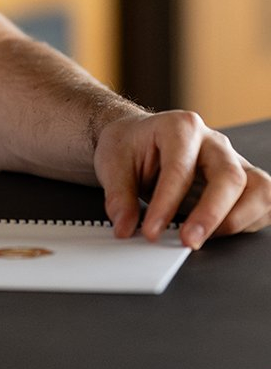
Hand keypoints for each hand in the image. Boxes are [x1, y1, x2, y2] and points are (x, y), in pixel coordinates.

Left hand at [94, 110, 270, 247]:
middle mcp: (213, 141)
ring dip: (236, 220)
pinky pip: (263, 201)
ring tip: (203, 238)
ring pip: (257, 188)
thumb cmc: (131, 146)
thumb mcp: (111, 161)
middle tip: (186, 241)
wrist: (140, 138)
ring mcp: (233, 160)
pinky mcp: (244, 181)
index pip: (180, 169)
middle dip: (210, 215)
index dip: (166, 204)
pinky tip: (219, 232)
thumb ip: (118, 194)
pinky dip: (248, 221)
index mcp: (180, 127)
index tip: (151, 231)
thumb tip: (125, 226)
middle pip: (229, 177)